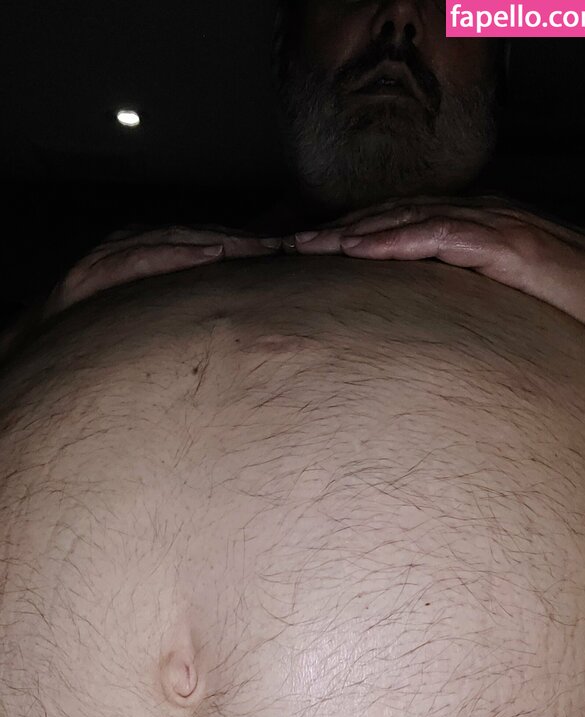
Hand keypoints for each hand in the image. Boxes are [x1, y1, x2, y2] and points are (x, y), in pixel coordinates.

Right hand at [44, 225, 281, 317]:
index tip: (286, 252)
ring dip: (223, 241)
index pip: (206, 241)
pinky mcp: (94, 272)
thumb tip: (227, 314)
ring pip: (177, 238)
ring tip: (261, 248)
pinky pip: (143, 258)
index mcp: (146, 251)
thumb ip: (179, 306)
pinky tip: (211, 256)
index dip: (247, 243)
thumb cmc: (91, 333)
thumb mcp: (143, 316)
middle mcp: (130, 243)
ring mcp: (111, 254)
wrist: (32, 348)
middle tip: (288, 248)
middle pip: (199, 235)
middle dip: (246, 239)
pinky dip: (179, 254)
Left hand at [286, 196, 584, 342]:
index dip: (351, 235)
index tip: (308, 254)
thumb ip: (459, 300)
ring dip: (351, 232)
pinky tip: (357, 251)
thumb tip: (421, 325)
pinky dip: (394, 241)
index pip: (399, 224)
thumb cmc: (564, 306)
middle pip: (392, 215)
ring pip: (406, 219)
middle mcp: (477, 216)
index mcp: (473, 229)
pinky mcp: (506, 245)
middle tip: (286, 246)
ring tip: (304, 247)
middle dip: (336, 229)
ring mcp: (492, 225)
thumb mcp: (499, 302)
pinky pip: (439, 236)